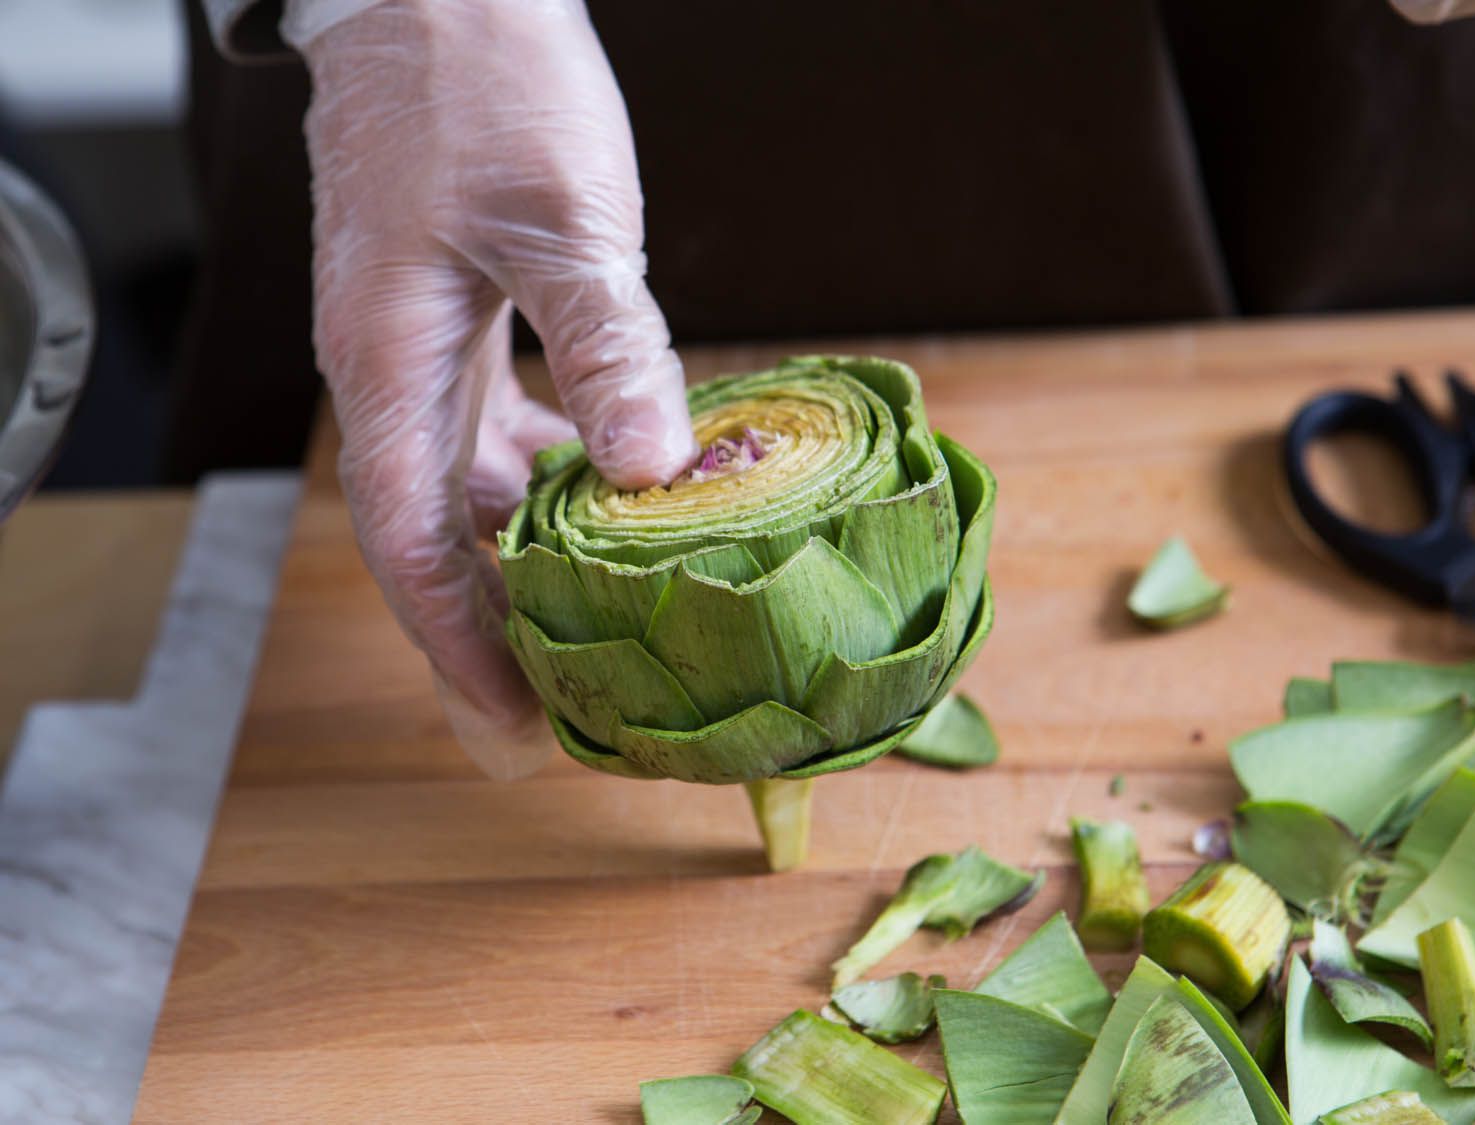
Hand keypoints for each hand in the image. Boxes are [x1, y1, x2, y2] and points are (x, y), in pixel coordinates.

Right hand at [289, 0, 696, 777]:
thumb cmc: (481, 82)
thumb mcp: (558, 217)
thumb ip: (605, 346)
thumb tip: (655, 471)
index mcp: (388, 366)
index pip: (412, 546)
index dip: (460, 647)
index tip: (515, 727)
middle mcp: (392, 375)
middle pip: (437, 539)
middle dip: (496, 628)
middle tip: (569, 708)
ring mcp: (421, 348)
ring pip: (470, 490)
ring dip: (530, 557)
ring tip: (599, 624)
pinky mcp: (459, 319)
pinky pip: (499, 430)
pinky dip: (554, 477)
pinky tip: (612, 496)